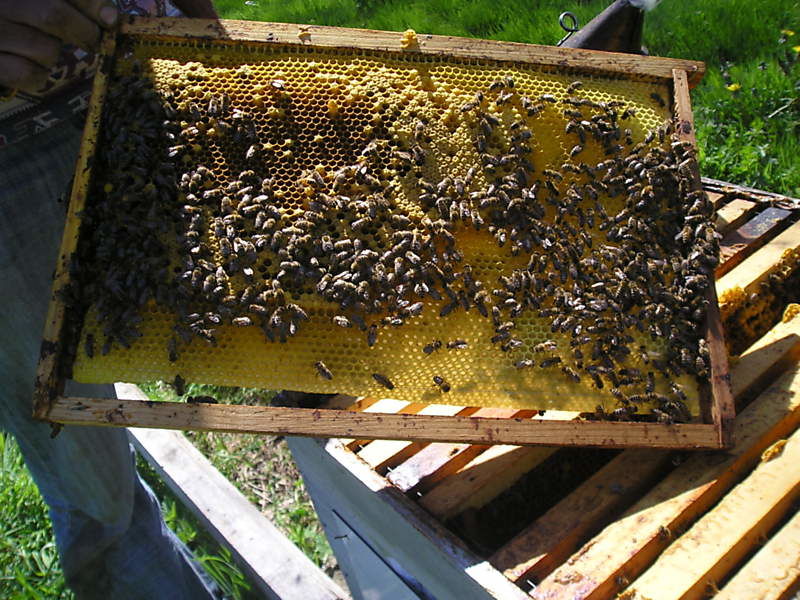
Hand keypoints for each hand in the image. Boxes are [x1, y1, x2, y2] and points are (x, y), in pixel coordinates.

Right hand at [0, 0, 118, 91]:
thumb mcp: (35, 4)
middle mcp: (1, 3)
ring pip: (45, 49)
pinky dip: (38, 76)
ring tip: (41, 49)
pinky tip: (29, 67)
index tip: (110, 19)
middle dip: (84, 32)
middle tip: (92, 41)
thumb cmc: (14, 20)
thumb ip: (72, 3)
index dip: (92, 4)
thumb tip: (112, 16)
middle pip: (54, 15)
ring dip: (54, 55)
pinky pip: (28, 74)